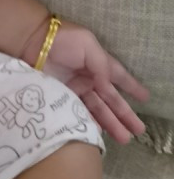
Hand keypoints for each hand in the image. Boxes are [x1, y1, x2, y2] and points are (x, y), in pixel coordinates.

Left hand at [23, 19, 149, 144]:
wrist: (33, 42)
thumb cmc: (62, 39)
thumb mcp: (88, 45)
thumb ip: (102, 66)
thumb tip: (109, 86)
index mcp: (97, 63)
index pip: (118, 76)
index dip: (131, 86)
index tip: (145, 98)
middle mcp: (88, 77)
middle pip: (110, 99)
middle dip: (124, 114)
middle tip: (138, 131)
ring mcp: (74, 87)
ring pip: (97, 108)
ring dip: (110, 122)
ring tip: (124, 139)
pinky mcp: (60, 96)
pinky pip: (78, 111)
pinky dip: (89, 121)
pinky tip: (98, 132)